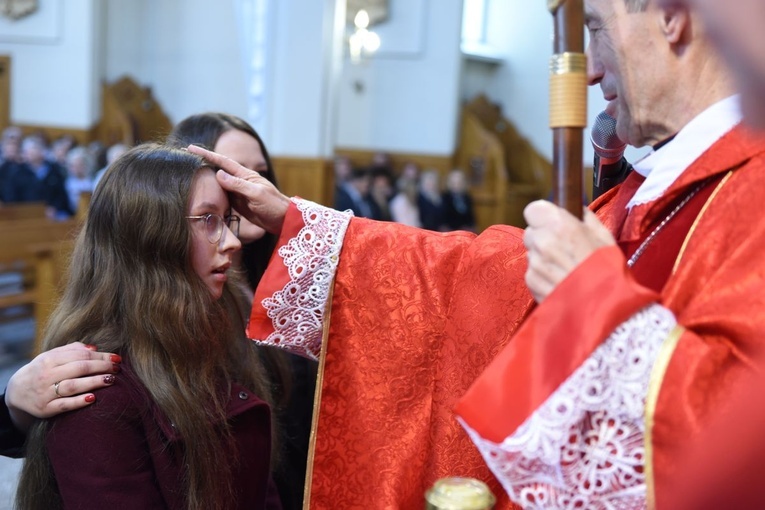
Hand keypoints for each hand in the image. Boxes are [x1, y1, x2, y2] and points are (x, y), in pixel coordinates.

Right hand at [5, 343, 120, 431]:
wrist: (17, 392)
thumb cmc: (41, 371)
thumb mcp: (51, 357)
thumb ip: (72, 350)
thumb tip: (94, 348)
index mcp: (49, 360)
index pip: (80, 355)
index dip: (101, 356)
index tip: (117, 358)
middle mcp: (46, 375)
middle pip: (79, 368)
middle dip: (101, 367)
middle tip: (117, 368)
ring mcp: (45, 393)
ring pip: (73, 386)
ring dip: (94, 382)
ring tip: (111, 380)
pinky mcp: (45, 409)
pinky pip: (64, 405)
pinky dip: (79, 401)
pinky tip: (93, 398)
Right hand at [187, 145, 290, 234]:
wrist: (283, 220)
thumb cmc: (273, 205)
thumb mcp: (256, 194)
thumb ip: (238, 185)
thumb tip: (218, 173)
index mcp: (244, 175)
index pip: (222, 162)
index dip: (206, 154)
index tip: (191, 148)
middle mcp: (239, 181)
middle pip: (217, 170)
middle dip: (202, 163)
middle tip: (184, 158)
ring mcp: (238, 192)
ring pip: (218, 184)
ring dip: (205, 179)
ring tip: (188, 174)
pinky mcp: (237, 203)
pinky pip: (221, 196)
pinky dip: (212, 194)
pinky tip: (202, 193)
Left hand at [523, 200, 615, 302]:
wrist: (604, 308)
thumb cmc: (608, 270)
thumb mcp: (604, 236)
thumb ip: (584, 218)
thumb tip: (576, 210)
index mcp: (560, 225)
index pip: (532, 209)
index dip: (542, 216)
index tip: (552, 222)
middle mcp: (542, 242)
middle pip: (530, 232)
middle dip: (543, 237)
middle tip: (563, 248)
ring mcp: (534, 264)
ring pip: (531, 253)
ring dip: (543, 258)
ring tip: (566, 269)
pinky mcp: (531, 282)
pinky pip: (532, 272)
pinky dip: (542, 276)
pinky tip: (561, 282)